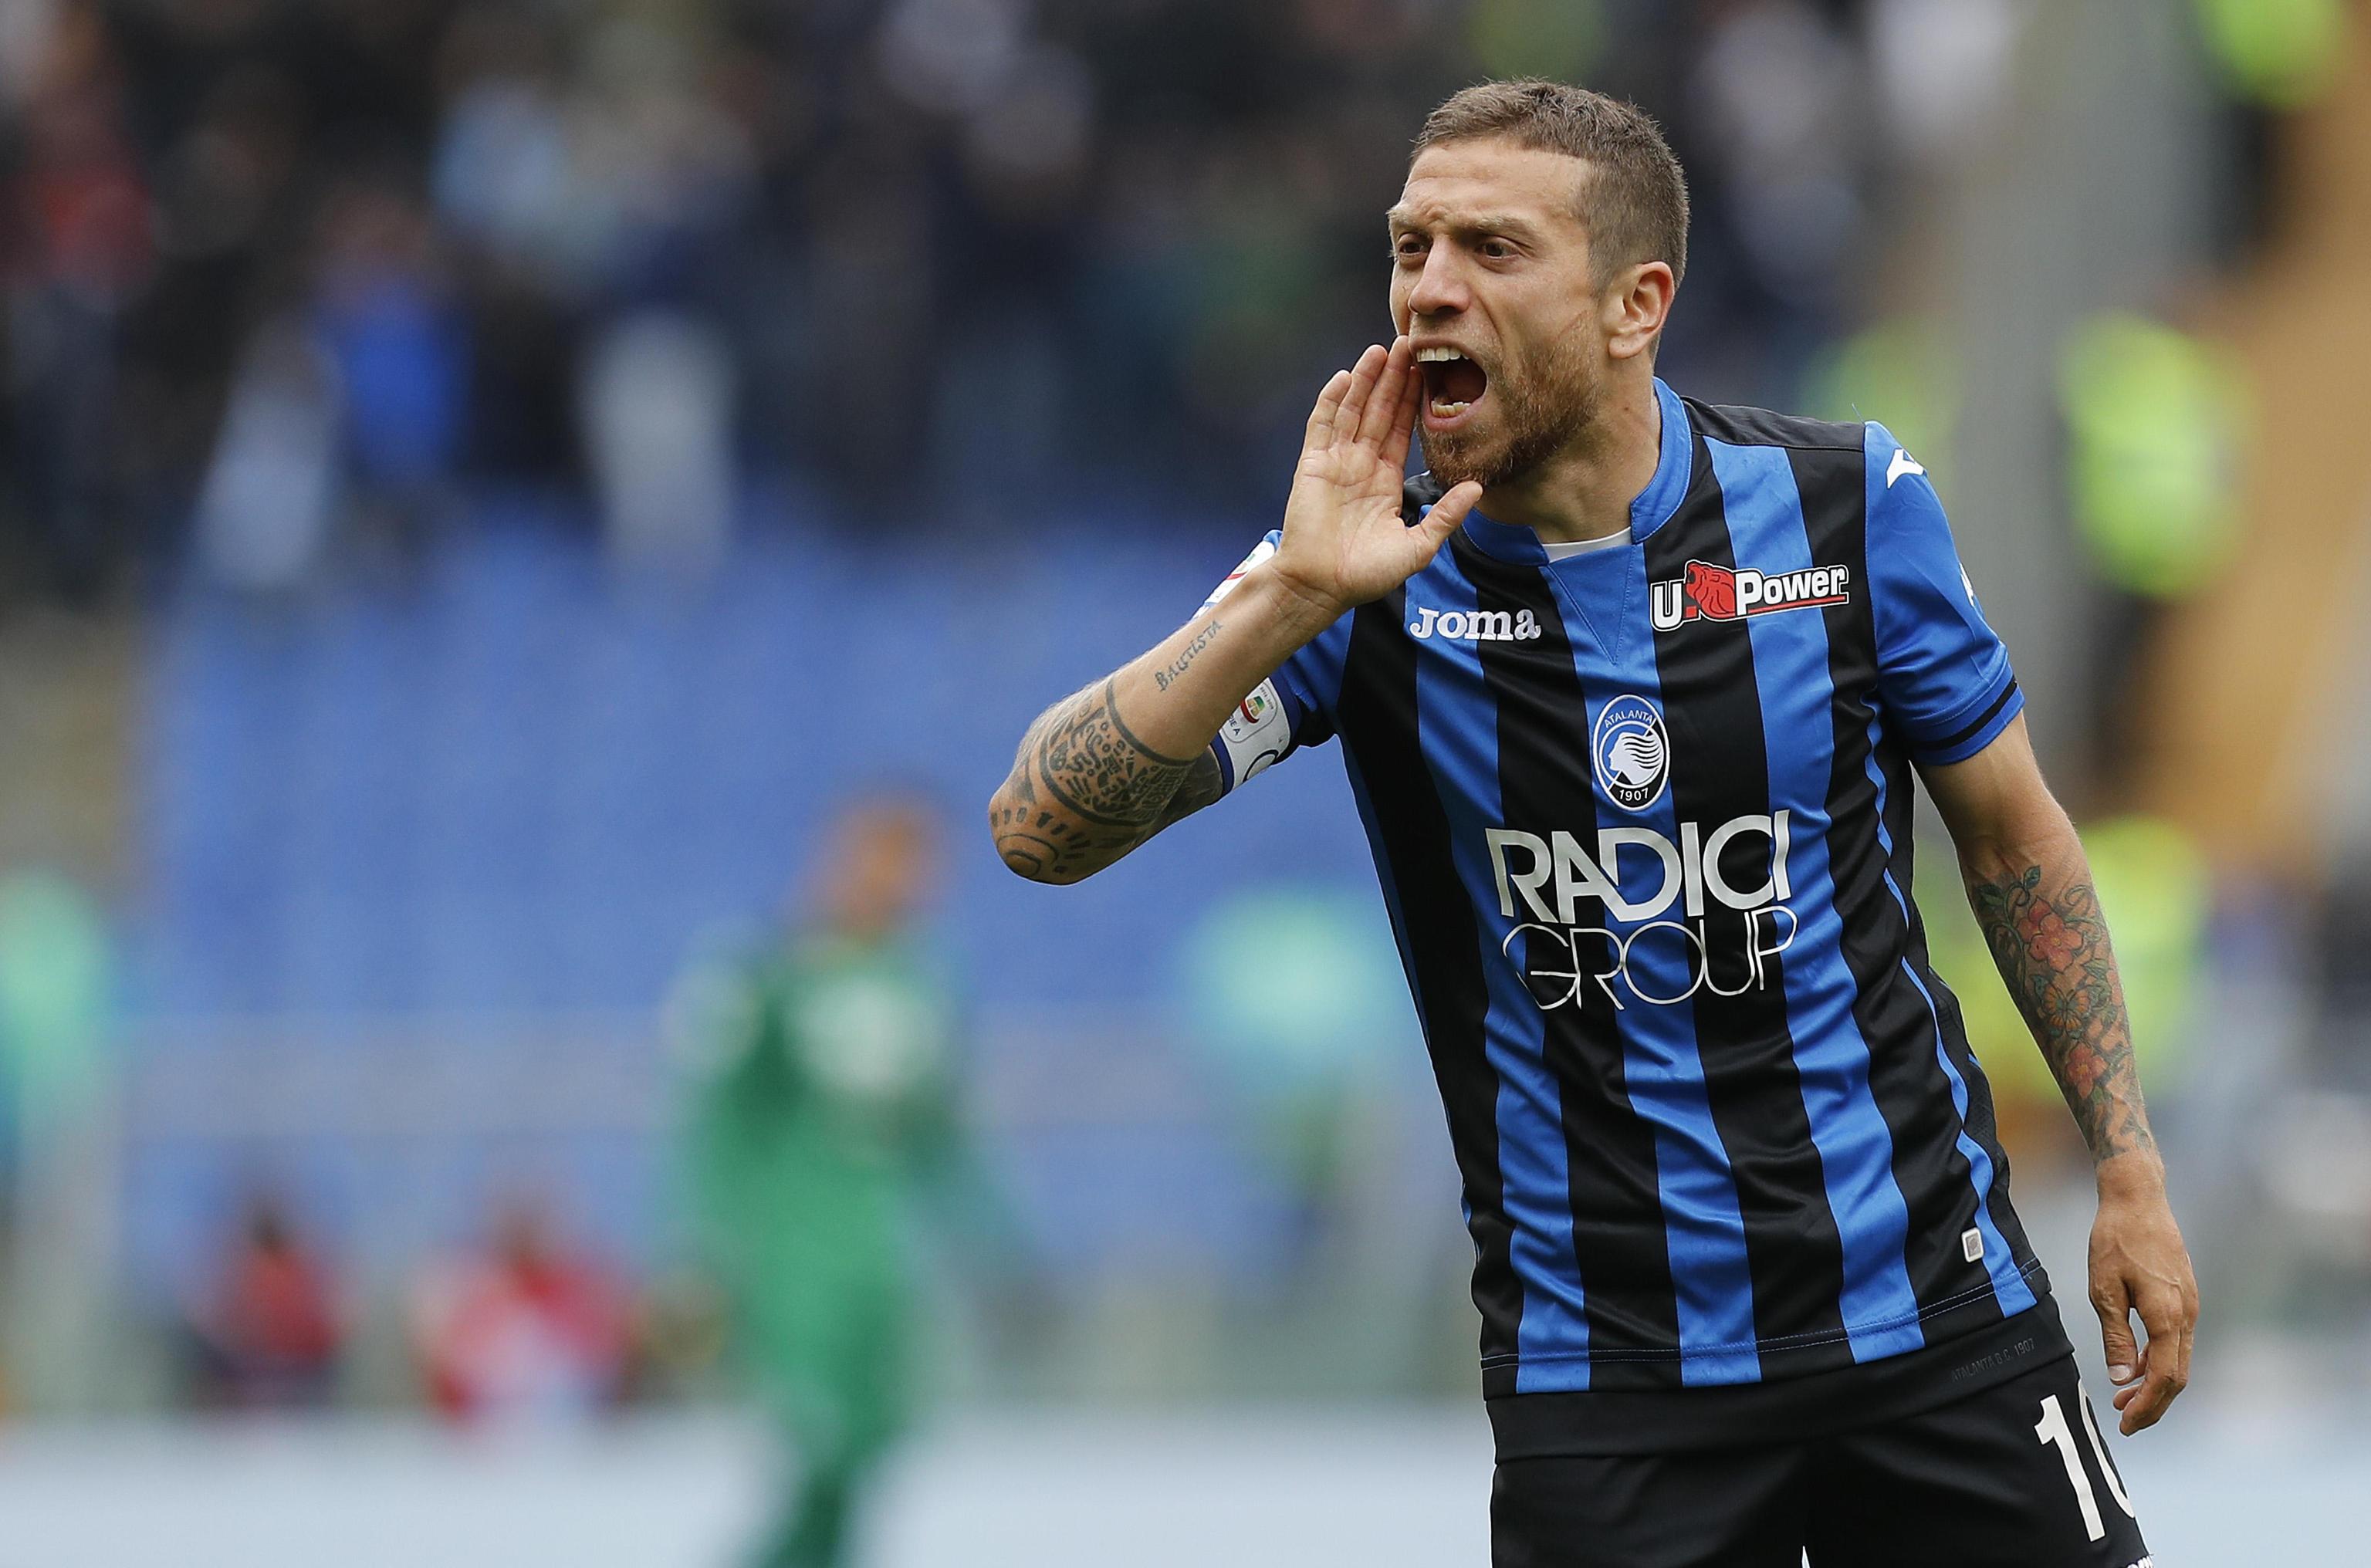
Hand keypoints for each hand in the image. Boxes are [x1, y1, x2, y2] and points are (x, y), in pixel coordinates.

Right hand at [1269, 336, 1481, 619]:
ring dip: (1365, 380)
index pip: (1402, 430)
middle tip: (1408, 343)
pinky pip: (1322, 425)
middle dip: (1393, 378)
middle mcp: (1361, 465)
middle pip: (1380, 412)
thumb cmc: (1366, 574)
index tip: (1427, 370)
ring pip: (1353, 411)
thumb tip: (1478, 487)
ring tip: (1380, 349)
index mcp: (1385, 481)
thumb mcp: (1418, 546)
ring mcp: (1335, 462)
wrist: (1321, 587)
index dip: (1413, 400)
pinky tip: (1345, 376)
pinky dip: (1332, 401)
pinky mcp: (1312, 465)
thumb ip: (1446, 515)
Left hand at [2088, 1153, 2196, 1433]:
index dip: (2147, 1405)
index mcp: (2168, 1316)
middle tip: (2124, 1420)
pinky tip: (2133, 1366)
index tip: (2125, 1423)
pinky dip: (2158, 1361)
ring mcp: (2190, 1306)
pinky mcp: (2185, 1298)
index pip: (2164, 1377)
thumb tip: (2121, 1378)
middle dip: (2153, 1403)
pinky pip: (2176, 1341)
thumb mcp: (2104, 1289)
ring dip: (2155, 1384)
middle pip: (2177, 1376)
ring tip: (2124, 1399)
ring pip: (2179, 1360)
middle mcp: (2187, 1315)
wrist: (2139, 1199)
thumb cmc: (2116, 1239)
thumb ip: (2115, 1335)